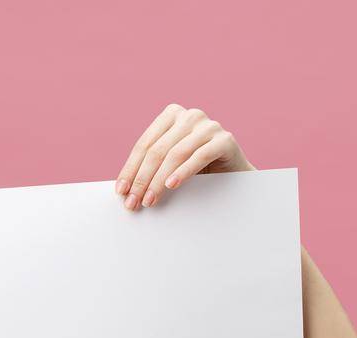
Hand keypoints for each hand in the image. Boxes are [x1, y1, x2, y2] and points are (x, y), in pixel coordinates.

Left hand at [114, 103, 253, 210]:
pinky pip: (199, 156)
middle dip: (142, 179)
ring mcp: (209, 125)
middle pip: (158, 150)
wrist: (235, 177)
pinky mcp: (225, 139)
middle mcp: (190, 116)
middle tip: (133, 202)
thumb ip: (152, 167)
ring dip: (159, 180)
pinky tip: (171, 185)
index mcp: (172, 116)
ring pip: (176, 154)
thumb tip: (124, 189)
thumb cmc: (198, 171)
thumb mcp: (170, 165)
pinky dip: (183, 172)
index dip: (131, 169)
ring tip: (149, 200)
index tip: (121, 191)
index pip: (145, 144)